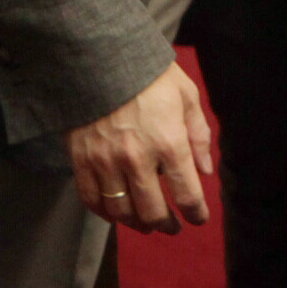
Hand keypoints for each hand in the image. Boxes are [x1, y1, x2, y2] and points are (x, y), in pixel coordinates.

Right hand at [66, 61, 214, 234]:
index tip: (199, 219)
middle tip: (173, 227)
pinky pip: (92, 200)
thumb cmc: (151, 76)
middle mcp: (137, 159)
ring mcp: (106, 162)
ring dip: (137, 224)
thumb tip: (205, 171)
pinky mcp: (81, 161)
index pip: (186, 193)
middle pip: (152, 211)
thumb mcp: (187, 96)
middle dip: (167, 225)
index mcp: (169, 143)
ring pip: (122, 211)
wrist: (101, 60)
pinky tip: (116, 214)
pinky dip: (105, 213)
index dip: (196, 213)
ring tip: (147, 225)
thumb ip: (199, 135)